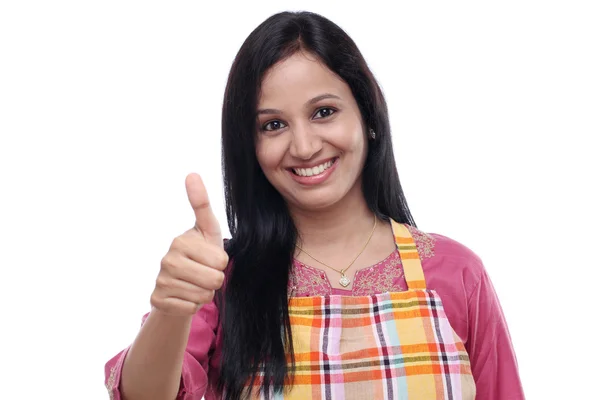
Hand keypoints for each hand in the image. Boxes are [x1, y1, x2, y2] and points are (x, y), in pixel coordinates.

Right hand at [151, 173, 228, 316]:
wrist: (179, 284)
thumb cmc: (200, 254)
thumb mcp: (207, 230)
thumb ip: (202, 204)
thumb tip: (191, 173)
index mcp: (181, 241)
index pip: (220, 261)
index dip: (221, 263)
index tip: (208, 255)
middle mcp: (167, 259)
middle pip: (214, 280)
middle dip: (215, 280)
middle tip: (204, 273)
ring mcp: (161, 279)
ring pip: (203, 296)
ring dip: (204, 293)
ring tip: (194, 283)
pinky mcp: (157, 299)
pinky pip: (190, 308)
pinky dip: (192, 305)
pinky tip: (184, 295)